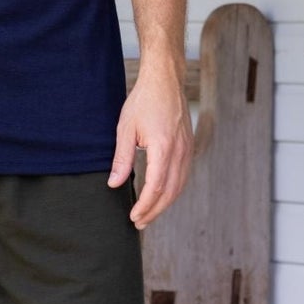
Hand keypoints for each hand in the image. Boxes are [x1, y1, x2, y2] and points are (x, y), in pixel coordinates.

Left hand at [108, 63, 193, 229]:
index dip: (145, 206)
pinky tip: (162, 195)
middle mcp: (180, 151)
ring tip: (149, 214)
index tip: (133, 217)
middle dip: (154, 211)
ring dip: (165, 203)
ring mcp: (187, 149)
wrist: (165, 80)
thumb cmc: (144, 101)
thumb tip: (114, 184)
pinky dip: (173, 190)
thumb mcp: (125, 128)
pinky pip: (184, 175)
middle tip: (139, 223)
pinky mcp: (189, 146)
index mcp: (163, 148)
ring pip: (179, 186)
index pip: (155, 187)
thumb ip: (122, 159)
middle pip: (170, 192)